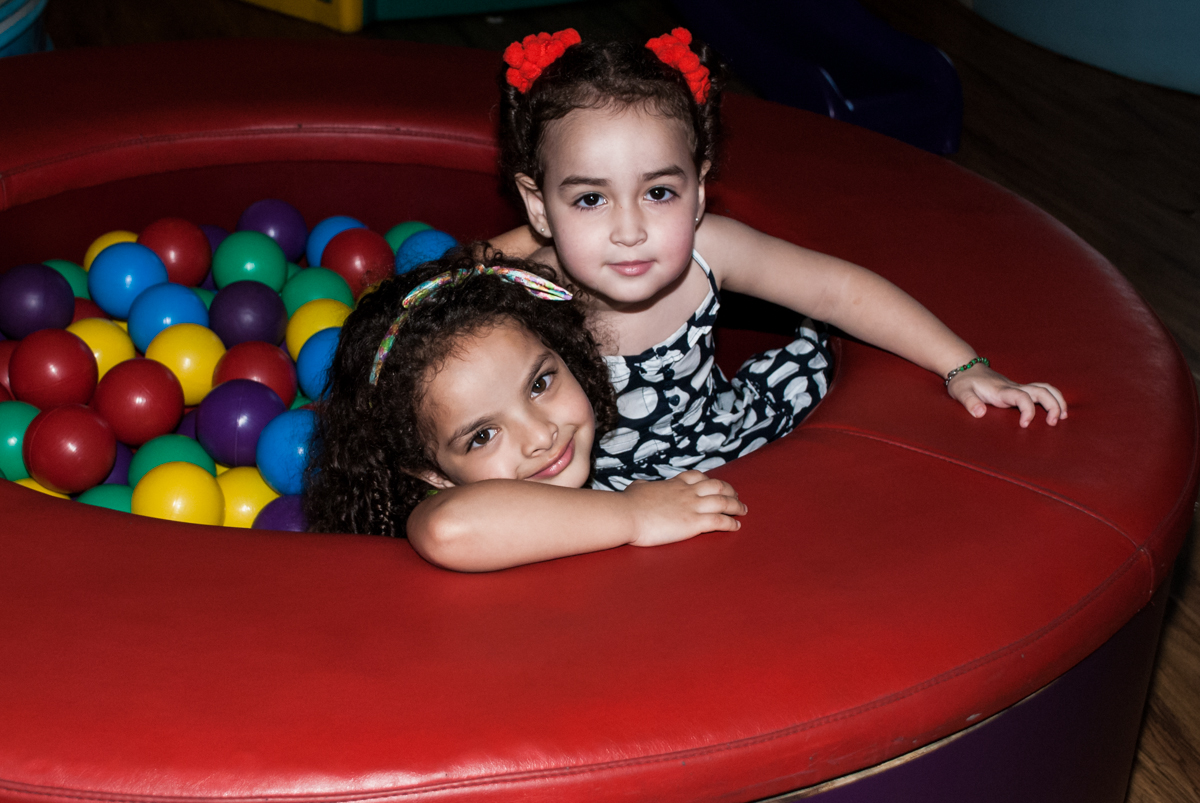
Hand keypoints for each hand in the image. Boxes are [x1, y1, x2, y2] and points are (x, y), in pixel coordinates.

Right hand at [623, 470, 746, 546]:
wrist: (627, 514)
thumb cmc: (628, 504)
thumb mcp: (636, 488)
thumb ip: (642, 486)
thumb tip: (639, 485)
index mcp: (674, 484)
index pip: (698, 477)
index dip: (710, 480)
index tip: (716, 485)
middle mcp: (687, 492)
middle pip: (717, 486)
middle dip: (729, 490)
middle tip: (736, 496)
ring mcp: (692, 506)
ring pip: (723, 501)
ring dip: (736, 506)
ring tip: (743, 510)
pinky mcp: (694, 522)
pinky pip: (720, 521)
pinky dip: (731, 523)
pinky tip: (737, 526)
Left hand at [947, 365, 1066, 426]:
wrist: (964, 367)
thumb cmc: (963, 382)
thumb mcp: (960, 393)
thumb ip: (969, 402)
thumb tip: (980, 413)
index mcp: (1001, 390)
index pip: (1022, 397)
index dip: (1028, 410)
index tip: (1025, 425)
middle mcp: (1013, 387)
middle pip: (1041, 391)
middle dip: (1052, 405)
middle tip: (1053, 423)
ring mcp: (1017, 387)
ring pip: (1044, 388)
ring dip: (1057, 400)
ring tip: (1062, 417)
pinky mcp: (1017, 389)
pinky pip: (1039, 391)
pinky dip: (1051, 398)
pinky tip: (1056, 410)